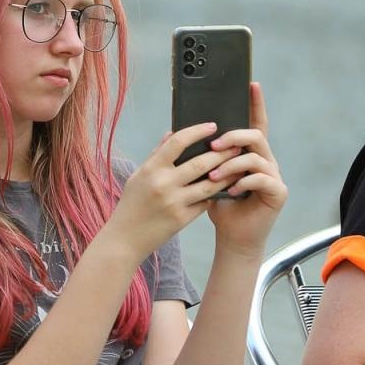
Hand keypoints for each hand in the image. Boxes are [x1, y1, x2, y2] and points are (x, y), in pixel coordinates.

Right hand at [102, 123, 242, 261]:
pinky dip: (216, 194)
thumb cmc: (131, 204)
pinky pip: (205, 202)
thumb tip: (172, 133)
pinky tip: (226, 187)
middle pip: (200, 163)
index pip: (177, 142)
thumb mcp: (138, 176)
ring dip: (227, 174)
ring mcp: (174, 202)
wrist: (125, 239)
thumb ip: (156, 154)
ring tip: (239, 166)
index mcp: (151, 169)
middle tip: (237, 145)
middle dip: (222, 153)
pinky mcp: (182, 219)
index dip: (197, 131)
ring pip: (209, 184)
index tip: (212, 126)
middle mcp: (163, 184)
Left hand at [205, 82, 286, 259]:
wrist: (232, 235)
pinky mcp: (278, 192)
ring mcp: (274, 175)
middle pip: (255, 135)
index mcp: (249, 152)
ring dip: (231, 164)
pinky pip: (262, 178)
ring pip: (256, 156)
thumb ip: (202, 155)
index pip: (254, 122)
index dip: (255, 103)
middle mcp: (265, 159)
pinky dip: (243, 181)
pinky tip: (232, 189)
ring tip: (213, 177)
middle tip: (213, 146)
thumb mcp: (205, 175)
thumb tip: (177, 132)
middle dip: (233, 136)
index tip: (251, 84)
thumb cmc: (218, 203)